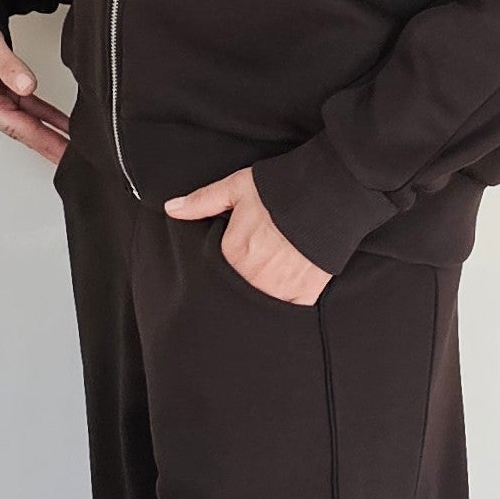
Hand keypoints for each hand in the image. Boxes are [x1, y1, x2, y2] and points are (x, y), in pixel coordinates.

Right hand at [0, 23, 70, 164]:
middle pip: (25, 132)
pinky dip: (44, 114)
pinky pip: (28, 108)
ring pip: (28, 122)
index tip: (62, 153)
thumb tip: (26, 84)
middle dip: (50, 146)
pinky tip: (60, 122)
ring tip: (71, 144)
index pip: (20, 129)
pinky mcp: (1, 93)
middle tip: (72, 159)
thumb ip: (10, 67)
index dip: (45, 141)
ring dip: (50, 131)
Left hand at [164, 167, 331, 303]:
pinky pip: (288, 310)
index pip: (219, 271)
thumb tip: (170, 208)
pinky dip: (287, 302)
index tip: (239, 255)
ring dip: (263, 293)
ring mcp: (279, 289)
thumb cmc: (280, 190)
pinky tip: (288, 287)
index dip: (226, 263)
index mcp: (232, 254)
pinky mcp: (304, 294)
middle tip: (258, 264)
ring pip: (261, 303)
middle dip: (243, 281)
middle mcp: (252, 277)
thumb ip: (202, 202)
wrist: (329, 192)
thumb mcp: (236, 188)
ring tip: (272, 274)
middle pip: (238, 290)